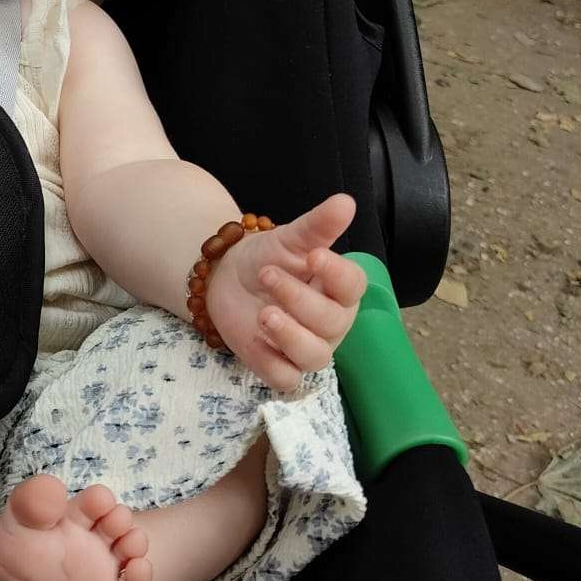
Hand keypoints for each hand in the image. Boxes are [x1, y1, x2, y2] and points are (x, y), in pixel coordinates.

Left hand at [203, 193, 367, 391]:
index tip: (313, 255)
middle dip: (299, 299)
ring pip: (314, 357)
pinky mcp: (279, 365)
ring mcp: (306, 346)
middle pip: (332, 322)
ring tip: (264, 313)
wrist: (226, 277)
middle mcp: (330, 322)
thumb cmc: (267, 257)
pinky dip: (272, 362)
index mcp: (337, 287)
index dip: (337, 273)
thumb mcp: (288, 238)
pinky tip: (256, 338)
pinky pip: (286, 378)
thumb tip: (346, 202)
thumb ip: (318, 225)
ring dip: (290, 335)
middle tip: (267, 275)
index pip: (353, 286)